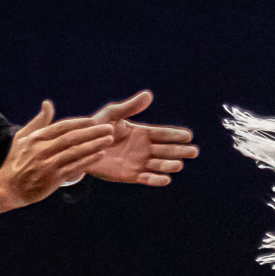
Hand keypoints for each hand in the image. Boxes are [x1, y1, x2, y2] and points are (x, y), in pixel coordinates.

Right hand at [0, 101, 115, 217]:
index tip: (95, 121)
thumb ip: (38, 121)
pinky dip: (89, 160)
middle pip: (72, 137)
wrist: (9, 188)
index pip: (62, 127)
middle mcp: (42, 150)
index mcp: (36, 138)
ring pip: (76, 152)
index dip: (80, 123)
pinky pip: (75, 167)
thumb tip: (48, 103)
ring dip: (95, 145)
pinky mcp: (53, 178)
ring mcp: (48, 164)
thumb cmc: (17, 160)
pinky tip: (100, 154)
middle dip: (93, 132)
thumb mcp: (22, 137)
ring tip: (109, 140)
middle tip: (109, 128)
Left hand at [82, 90, 198, 185]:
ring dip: (170, 165)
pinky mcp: (131, 175)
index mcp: (143, 133)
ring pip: (159, 165)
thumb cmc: (95, 128)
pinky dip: (156, 180)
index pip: (163, 134)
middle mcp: (145, 149)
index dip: (175, 135)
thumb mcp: (112, 115)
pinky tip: (165, 179)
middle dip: (180, 151)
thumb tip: (148, 95)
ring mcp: (139, 162)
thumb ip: (130, 107)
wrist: (80, 148)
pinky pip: (147, 178)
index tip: (188, 135)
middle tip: (194, 151)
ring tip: (178, 165)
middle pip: (167, 150)